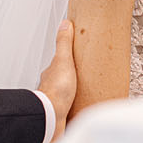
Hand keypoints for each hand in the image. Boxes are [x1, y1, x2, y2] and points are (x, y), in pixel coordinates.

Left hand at [36, 20, 75, 142]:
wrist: (52, 117)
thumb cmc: (56, 91)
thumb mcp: (63, 61)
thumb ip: (63, 43)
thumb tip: (65, 24)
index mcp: (53, 72)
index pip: (62, 61)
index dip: (70, 58)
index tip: (78, 56)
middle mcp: (54, 86)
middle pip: (65, 77)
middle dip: (74, 76)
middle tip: (87, 74)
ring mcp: (58, 100)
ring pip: (68, 93)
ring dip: (76, 91)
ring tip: (90, 90)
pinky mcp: (64, 112)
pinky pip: (73, 107)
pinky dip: (78, 105)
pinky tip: (86, 106)